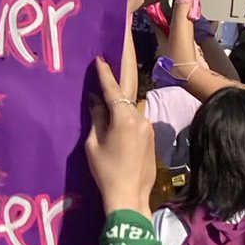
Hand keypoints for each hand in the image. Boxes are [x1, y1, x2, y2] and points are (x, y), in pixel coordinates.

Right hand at [86, 56, 155, 217]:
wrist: (129, 198)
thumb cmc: (106, 171)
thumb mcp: (93, 144)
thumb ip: (96, 118)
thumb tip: (96, 100)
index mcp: (124, 118)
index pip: (112, 89)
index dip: (104, 73)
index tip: (99, 58)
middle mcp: (140, 118)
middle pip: (131, 88)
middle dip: (124, 67)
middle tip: (122, 46)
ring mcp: (148, 128)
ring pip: (133, 106)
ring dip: (123, 98)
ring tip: (112, 90)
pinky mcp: (151, 138)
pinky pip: (137, 119)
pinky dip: (127, 114)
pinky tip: (118, 119)